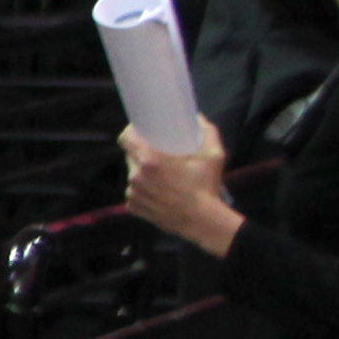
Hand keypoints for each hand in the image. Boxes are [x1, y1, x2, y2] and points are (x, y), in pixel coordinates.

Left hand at [121, 117, 241, 256]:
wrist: (202, 221)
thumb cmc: (206, 186)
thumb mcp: (213, 154)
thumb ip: (207, 131)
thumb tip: (198, 117)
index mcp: (149, 159)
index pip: (125, 138)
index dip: (131, 133)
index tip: (140, 132)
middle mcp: (136, 175)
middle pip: (130, 157)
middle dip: (141, 154)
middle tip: (158, 156)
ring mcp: (133, 193)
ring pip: (132, 176)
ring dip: (142, 174)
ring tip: (160, 178)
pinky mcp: (133, 208)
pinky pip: (134, 194)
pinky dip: (143, 192)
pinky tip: (157, 193)